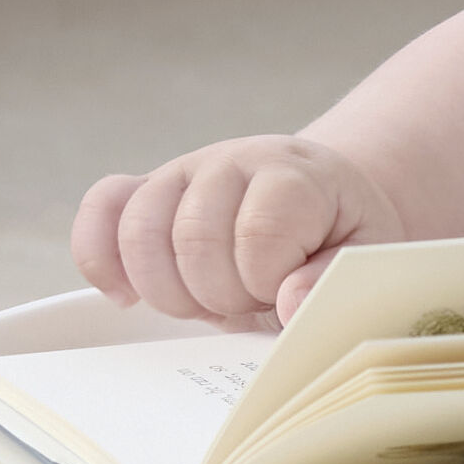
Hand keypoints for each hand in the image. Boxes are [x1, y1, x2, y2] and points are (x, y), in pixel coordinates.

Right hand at [69, 132, 398, 329]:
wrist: (321, 203)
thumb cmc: (339, 238)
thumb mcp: (362, 257)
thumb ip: (332, 279)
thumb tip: (289, 302)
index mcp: (294, 175)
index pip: (258, 233)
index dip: (265, 284)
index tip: (283, 294)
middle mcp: (232, 161)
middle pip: (192, 238)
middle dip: (220, 295)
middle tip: (250, 300)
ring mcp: (183, 172)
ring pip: (138, 232)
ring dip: (167, 290)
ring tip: (204, 301)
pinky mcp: (147, 189)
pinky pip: (101, 211)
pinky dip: (101, 259)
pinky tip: (125, 298)